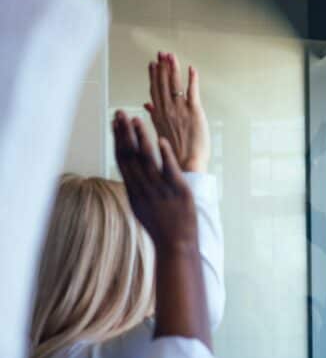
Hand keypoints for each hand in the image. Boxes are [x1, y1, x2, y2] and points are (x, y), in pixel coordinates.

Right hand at [112, 110, 196, 251]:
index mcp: (134, 191)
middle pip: (131, 156)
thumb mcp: (141, 207)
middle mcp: (144, 188)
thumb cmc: (161, 226)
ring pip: (148, 160)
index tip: (114, 123)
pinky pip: (170, 171)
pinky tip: (161, 140)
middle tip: (120, 112)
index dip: (118, 139)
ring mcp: (161, 190)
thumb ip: (135, 188)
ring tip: (137, 120)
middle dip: (124, 133)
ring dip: (142, 139)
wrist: (176, 245)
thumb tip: (129, 172)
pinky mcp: (179, 191)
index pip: (122, 160)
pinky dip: (164, 155)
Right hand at [144, 52, 210, 172]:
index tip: (152, 64)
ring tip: (171, 56)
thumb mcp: (160, 131)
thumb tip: (146, 104)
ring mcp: (180, 110)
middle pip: (163, 84)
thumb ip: (154, 115)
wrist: (186, 163)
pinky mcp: (194, 112)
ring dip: (173, 68)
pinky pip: (192, 91)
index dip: (154, 76)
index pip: (154, 90)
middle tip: (162, 53)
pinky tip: (191, 68)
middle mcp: (167, 110)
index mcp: (158, 115)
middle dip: (162, 67)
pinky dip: (192, 79)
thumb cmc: (174, 151)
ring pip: (174, 84)